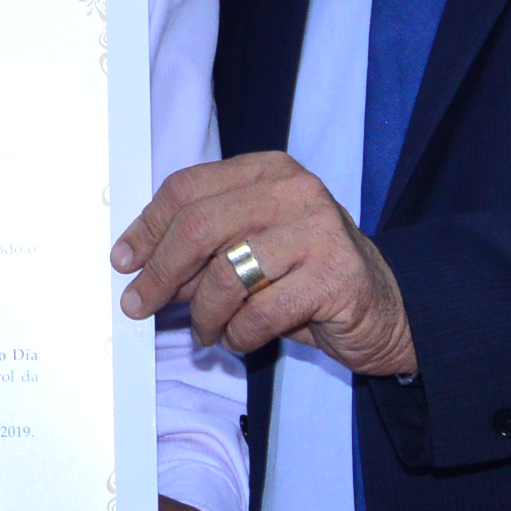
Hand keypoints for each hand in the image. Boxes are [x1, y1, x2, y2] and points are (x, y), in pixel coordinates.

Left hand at [113, 153, 417, 376]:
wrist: (387, 309)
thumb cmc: (307, 276)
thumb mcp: (253, 246)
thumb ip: (205, 245)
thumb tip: (139, 264)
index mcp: (268, 170)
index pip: (188, 187)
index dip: (148, 226)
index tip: (124, 260)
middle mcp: (294, 191)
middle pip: (199, 225)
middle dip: (160, 272)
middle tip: (141, 304)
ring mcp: (319, 230)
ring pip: (226, 273)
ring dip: (204, 314)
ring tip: (206, 332)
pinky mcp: (335, 277)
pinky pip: (260, 313)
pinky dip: (238, 335)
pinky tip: (239, 339)